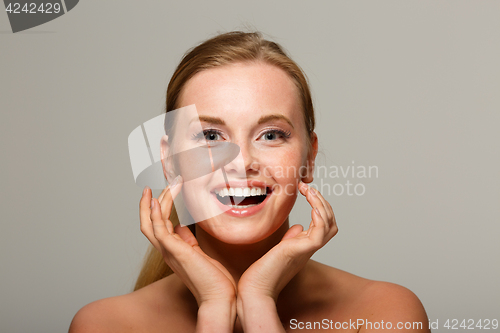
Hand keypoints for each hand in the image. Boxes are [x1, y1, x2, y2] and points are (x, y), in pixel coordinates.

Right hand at [139, 177, 236, 307]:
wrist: (220, 297)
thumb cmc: (213, 279)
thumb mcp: (199, 253)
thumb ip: (188, 240)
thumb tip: (181, 227)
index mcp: (172, 249)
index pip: (157, 224)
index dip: (157, 206)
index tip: (163, 190)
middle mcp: (167, 250)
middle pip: (148, 222)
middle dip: (151, 201)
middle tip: (164, 181)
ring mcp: (169, 252)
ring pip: (150, 223)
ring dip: (156, 201)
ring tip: (169, 183)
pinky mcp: (176, 252)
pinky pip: (158, 230)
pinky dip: (154, 214)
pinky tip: (156, 200)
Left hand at [237, 181, 337, 300]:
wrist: (255, 290)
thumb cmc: (262, 273)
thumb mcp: (279, 249)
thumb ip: (291, 238)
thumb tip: (299, 226)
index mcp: (305, 246)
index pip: (323, 224)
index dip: (319, 206)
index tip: (306, 190)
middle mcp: (309, 248)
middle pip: (331, 222)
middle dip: (323, 201)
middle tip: (308, 187)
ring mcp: (306, 250)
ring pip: (329, 225)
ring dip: (322, 204)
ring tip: (310, 190)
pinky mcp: (300, 252)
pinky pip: (320, 234)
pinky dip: (320, 218)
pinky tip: (312, 207)